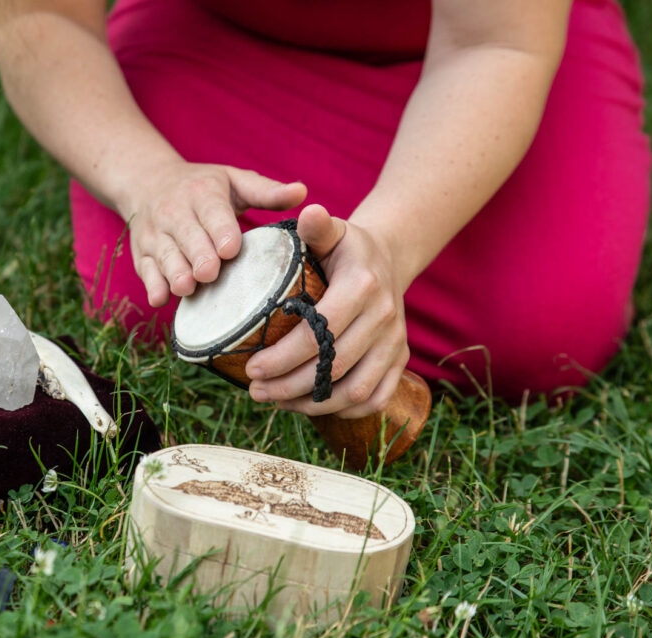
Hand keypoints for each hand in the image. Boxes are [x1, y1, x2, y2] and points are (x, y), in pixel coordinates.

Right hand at [118, 160, 306, 306]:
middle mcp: (173, 211)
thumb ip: (267, 192)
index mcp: (202, 193)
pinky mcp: (141, 255)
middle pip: (187, 237)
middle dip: (198, 256)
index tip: (231, 249)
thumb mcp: (234, 180)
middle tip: (210, 274)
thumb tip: (303, 192)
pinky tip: (159, 299)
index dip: (220, 231)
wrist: (147, 181)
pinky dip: (151, 285)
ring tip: (187, 288)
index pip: (211, 212)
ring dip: (174, 273)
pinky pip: (145, 271)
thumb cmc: (202, 187)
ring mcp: (154, 235)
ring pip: (164, 256)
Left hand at [245, 204, 409, 418]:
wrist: (387, 259)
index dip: (285, 356)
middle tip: (255, 390)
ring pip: (353, 389)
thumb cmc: (346, 247)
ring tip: (275, 401)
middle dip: (289, 385)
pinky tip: (308, 406)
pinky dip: (342, 410)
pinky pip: (374, 398)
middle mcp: (385, 317)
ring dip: (311, 404)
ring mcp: (395, 342)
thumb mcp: (333, 231)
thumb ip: (316, 227)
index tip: (252, 367)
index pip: (321, 331)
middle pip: (333, 366)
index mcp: (364, 285)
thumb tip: (308, 211)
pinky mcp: (399, 361)